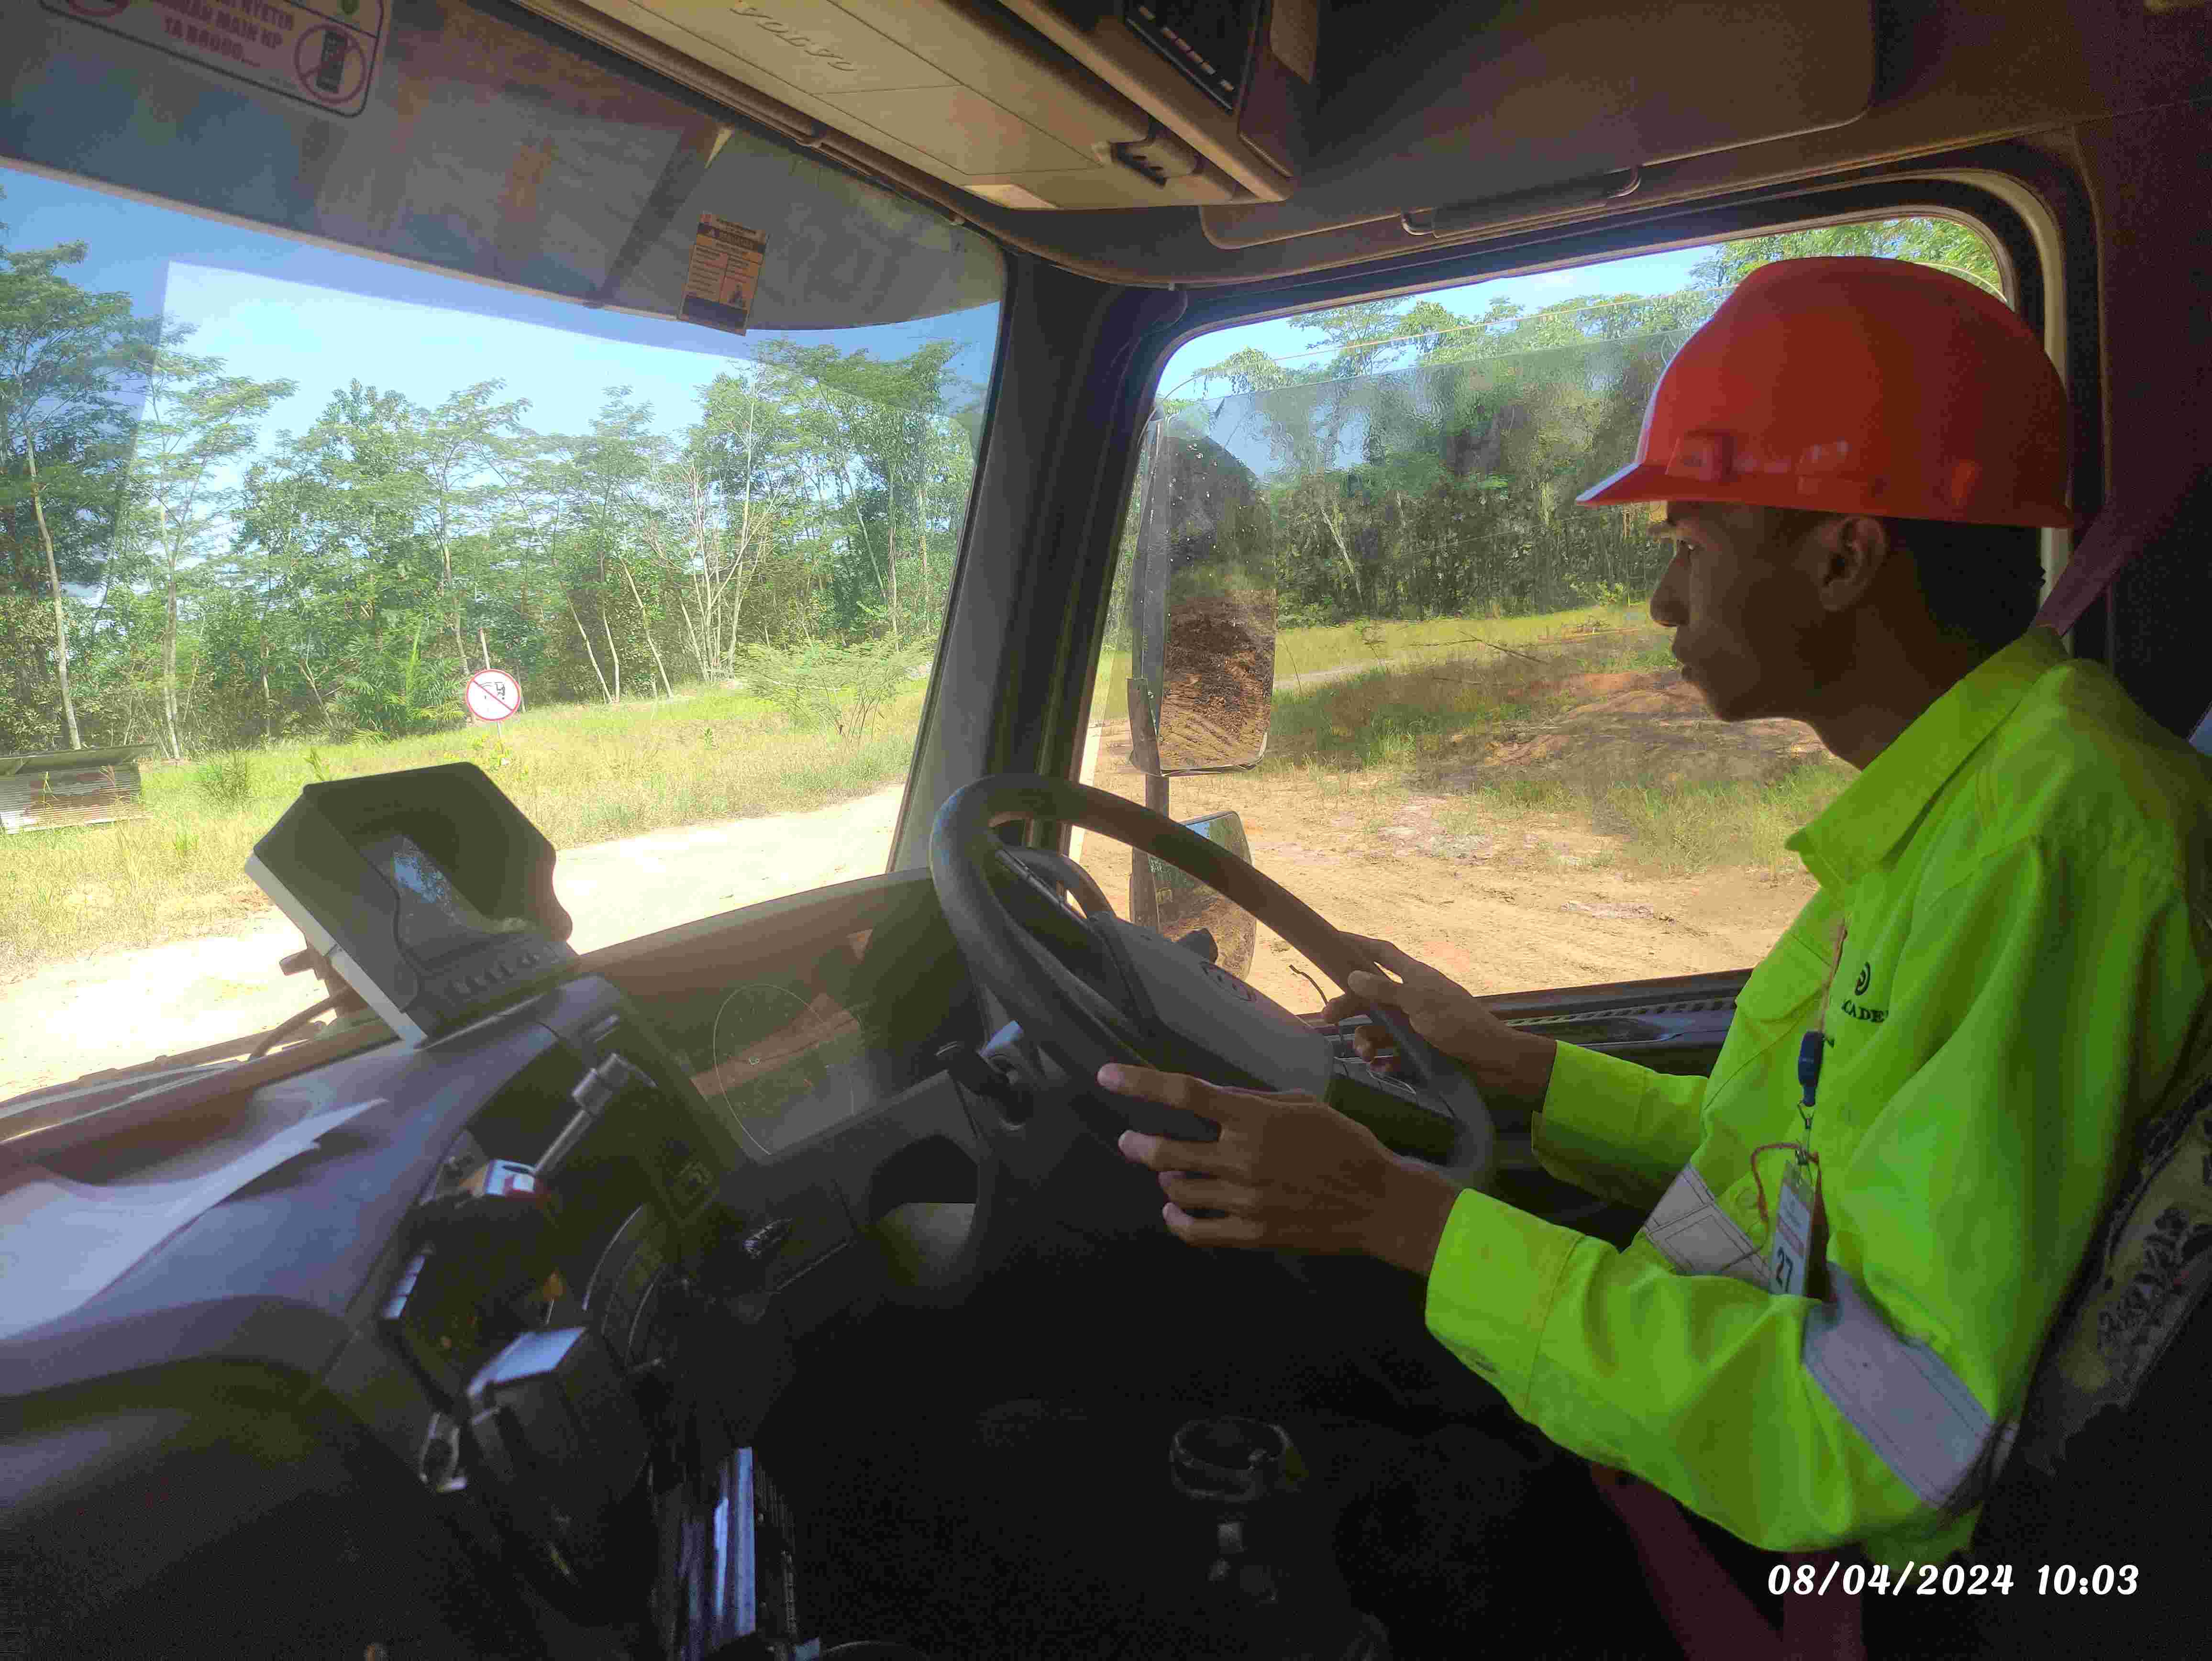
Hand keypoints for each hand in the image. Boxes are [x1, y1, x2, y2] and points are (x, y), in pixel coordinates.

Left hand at [1095, 1063, 1465, 1273]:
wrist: (1377, 1201)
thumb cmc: (1343, 1143)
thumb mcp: (1300, 1105)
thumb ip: (1250, 1102)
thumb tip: (1208, 1100)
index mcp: (1255, 1118)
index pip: (1185, 1093)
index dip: (1140, 1083)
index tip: (1106, 1076)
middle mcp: (1243, 1157)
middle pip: (1168, 1149)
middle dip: (1139, 1143)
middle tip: (1129, 1140)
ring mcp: (1244, 1199)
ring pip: (1178, 1189)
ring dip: (1165, 1177)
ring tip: (1169, 1172)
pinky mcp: (1251, 1233)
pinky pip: (1196, 1231)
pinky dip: (1177, 1220)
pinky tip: (1174, 1212)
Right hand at [1322, 934, 1556, 1103]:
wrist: (1492, 1060)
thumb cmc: (1458, 1024)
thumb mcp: (1419, 1003)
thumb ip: (1385, 990)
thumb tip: (1353, 975)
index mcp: (1414, 977)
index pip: (1381, 953)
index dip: (1358, 944)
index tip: (1333, 939)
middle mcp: (1411, 997)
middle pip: (1370, 996)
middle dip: (1348, 1006)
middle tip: (1327, 1019)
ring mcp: (1414, 1024)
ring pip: (1377, 1027)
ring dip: (1366, 1041)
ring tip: (1368, 1056)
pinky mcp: (1419, 1048)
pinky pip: (1391, 1052)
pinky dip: (1385, 1060)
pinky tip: (1384, 1068)